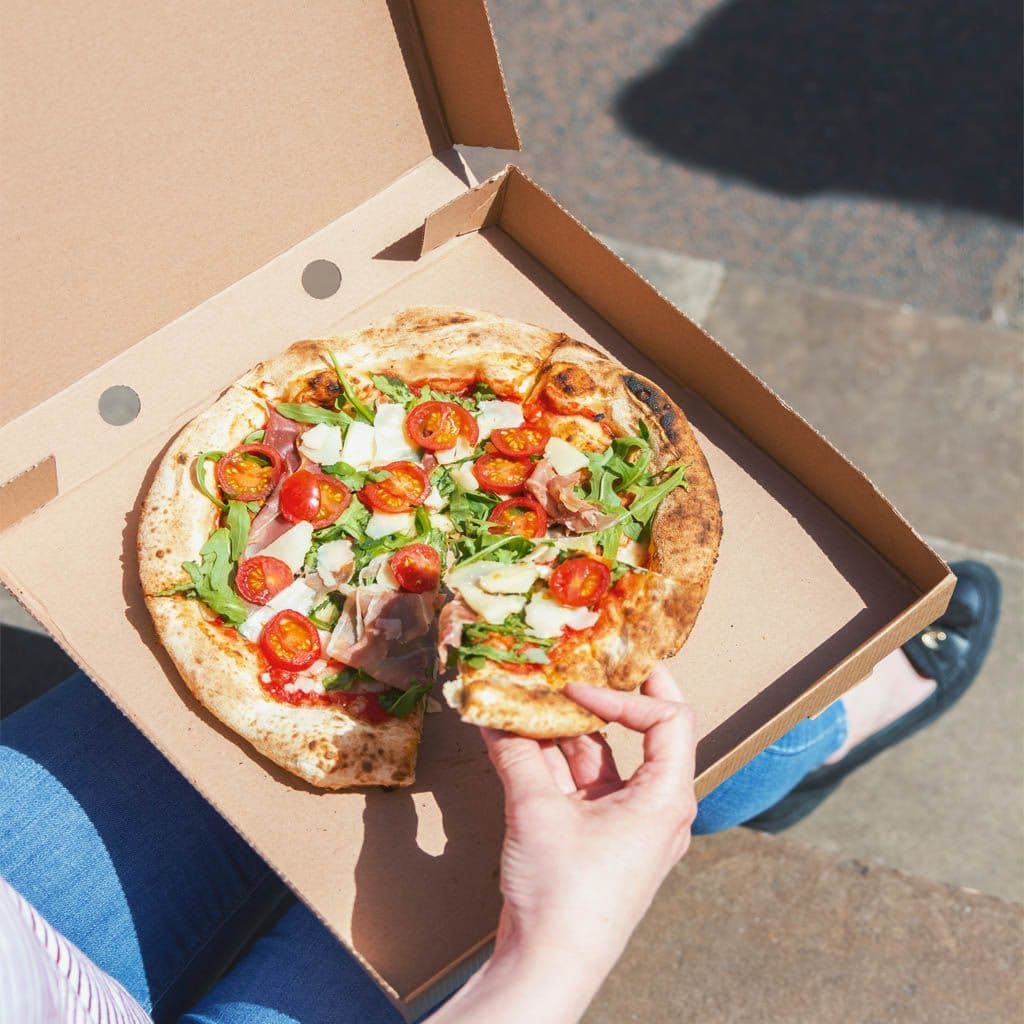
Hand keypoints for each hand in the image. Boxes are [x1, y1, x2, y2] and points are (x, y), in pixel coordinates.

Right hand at [429, 665, 697, 1023]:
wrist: (549, 967)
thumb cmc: (565, 897)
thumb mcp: (538, 811)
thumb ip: (518, 753)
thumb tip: (493, 711)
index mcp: (666, 798)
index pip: (668, 719)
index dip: (625, 694)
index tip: (578, 685)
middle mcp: (655, 806)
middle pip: (645, 732)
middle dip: (612, 694)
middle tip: (592, 657)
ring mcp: (626, 823)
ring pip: (601, 758)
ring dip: (565, 727)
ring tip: (533, 693)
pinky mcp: (598, 837)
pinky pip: (580, 784)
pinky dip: (550, 759)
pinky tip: (515, 734)